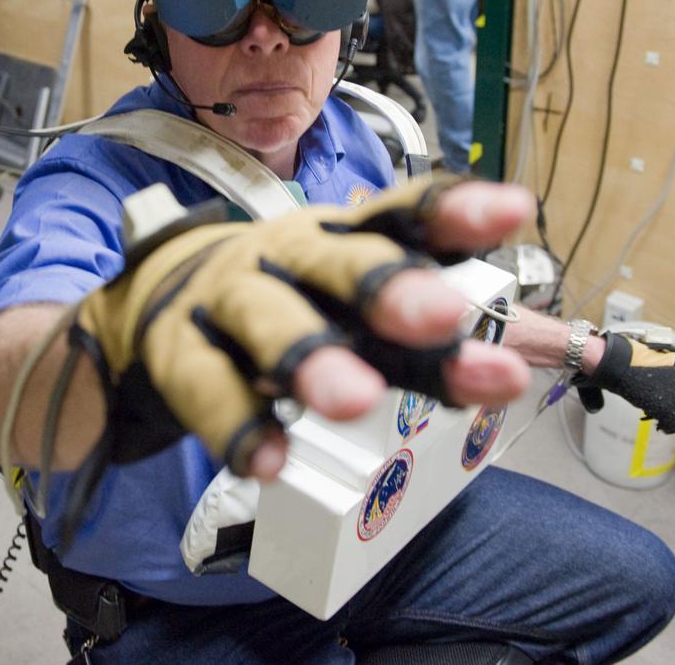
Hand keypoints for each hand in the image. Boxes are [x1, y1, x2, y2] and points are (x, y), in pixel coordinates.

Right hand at [69, 178, 533, 481]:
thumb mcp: (352, 306)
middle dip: (386, 286)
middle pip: (334, 261)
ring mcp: (228, 300)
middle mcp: (286, 257)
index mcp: (341, 237)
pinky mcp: (180, 351)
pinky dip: (236, 424)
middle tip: (439, 317)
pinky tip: (269, 461)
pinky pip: (205, 385)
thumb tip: (509, 367)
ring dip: (308, 355)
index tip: (511, 213)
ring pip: (265, 318)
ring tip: (354, 401)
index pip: (399, 214)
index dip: (453, 212)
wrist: (162, 302)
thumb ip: (422, 338)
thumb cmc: (288, 301)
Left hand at [575, 333, 674, 433]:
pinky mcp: (653, 373)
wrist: (611, 364)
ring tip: (653, 415)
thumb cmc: (641, 381)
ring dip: (665, 410)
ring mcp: (668, 369)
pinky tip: (646, 409)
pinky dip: (656, 404)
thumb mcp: (668, 408)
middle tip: (664, 421)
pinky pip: (662, 393)